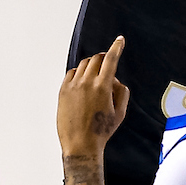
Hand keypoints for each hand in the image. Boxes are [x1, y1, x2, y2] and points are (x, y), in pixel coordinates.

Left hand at [57, 37, 129, 156]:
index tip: (120, 40)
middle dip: (105, 57)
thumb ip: (122, 92)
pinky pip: (71, 73)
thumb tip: (116, 81)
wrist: (80, 144)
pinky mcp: (63, 91)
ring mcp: (72, 86)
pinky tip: (83, 80)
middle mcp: (86, 83)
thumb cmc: (101, 131)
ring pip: (84, 64)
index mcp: (103, 87)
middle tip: (108, 62)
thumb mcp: (120, 113)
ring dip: (93, 64)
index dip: (117, 47)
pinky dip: (79, 72)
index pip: (111, 59)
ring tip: (96, 76)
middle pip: (97, 59)